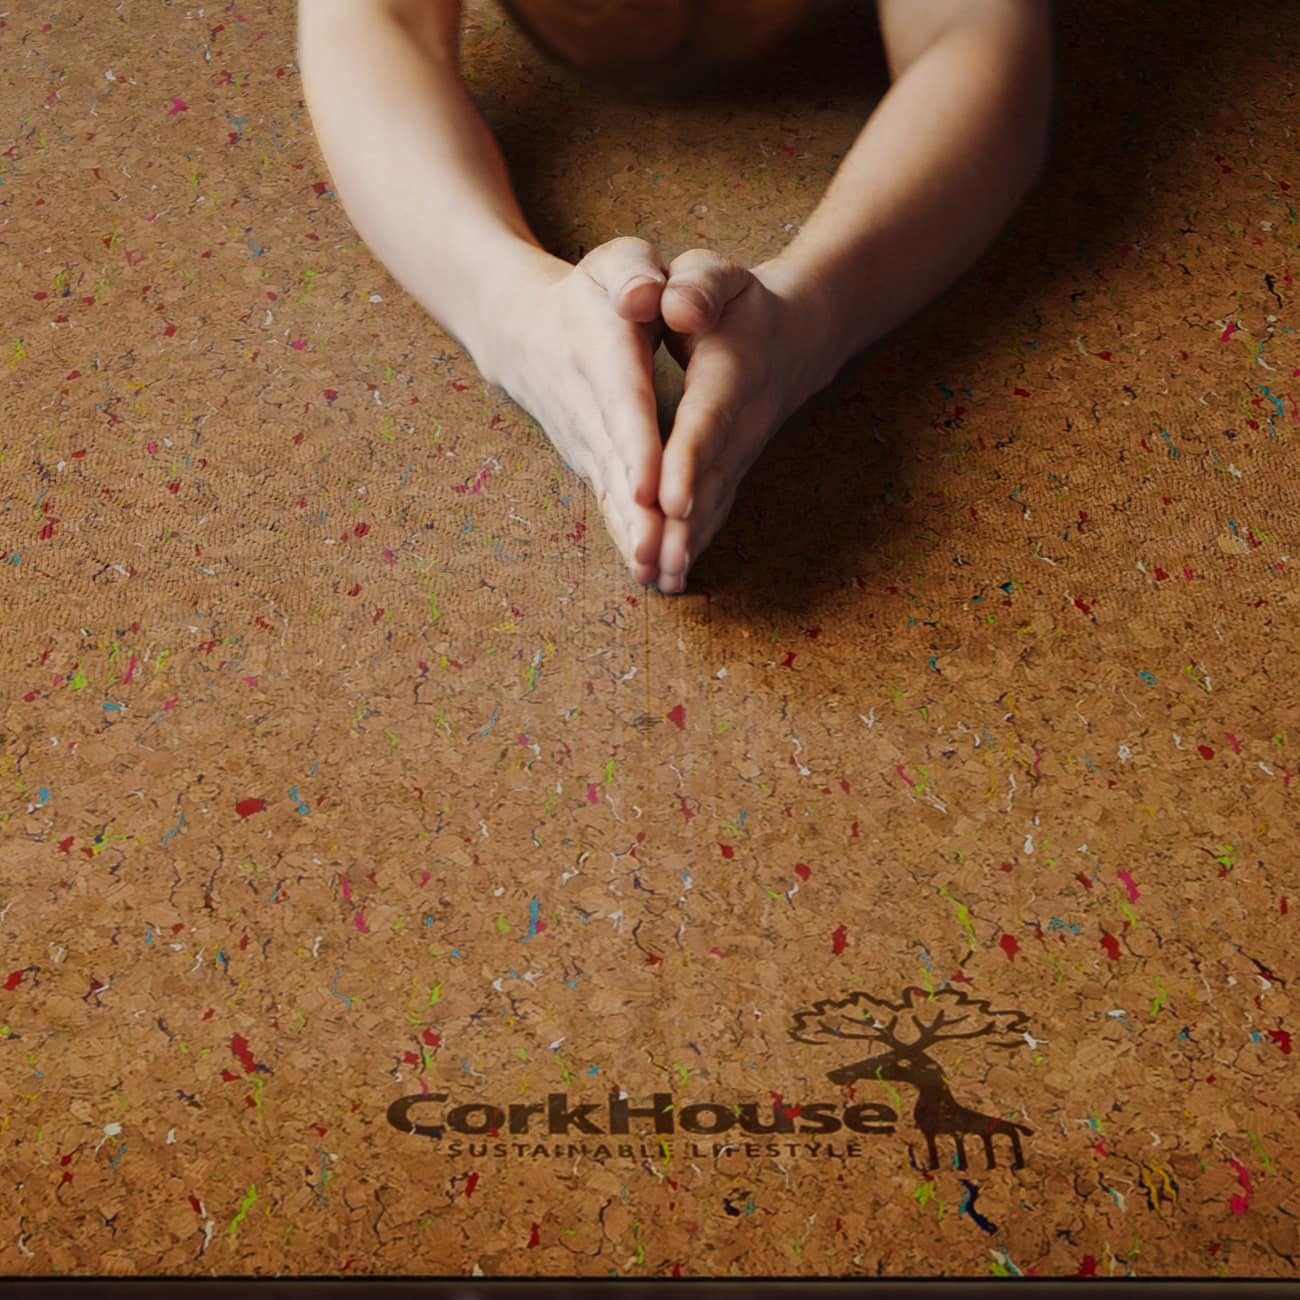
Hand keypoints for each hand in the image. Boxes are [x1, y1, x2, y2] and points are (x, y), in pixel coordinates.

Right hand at [477, 237, 671, 585]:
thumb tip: (644, 297)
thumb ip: (633, 273)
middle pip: (616, 466)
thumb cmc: (584, 294)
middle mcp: (589, 410)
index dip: (635, 447)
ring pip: (610, 495)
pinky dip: (626, 539)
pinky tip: (650, 575)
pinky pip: (609, 506)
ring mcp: (584, 444)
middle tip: (653, 553)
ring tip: (653, 575)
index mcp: (604, 357)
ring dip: (630, 537)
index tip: (648, 487)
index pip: (622, 404)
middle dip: (635, 512)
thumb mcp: (613, 262)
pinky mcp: (587, 465)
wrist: (519, 330)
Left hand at [653, 250, 830, 593]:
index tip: (668, 499)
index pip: (707, 420)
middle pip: (710, 477)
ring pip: (713, 502)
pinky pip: (715, 509)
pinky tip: (671, 576)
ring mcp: (742, 451)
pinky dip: (694, 543)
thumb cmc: (739, 301)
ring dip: (687, 543)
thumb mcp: (715, 275)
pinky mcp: (735, 469)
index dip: (687, 459)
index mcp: (729, 371)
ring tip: (660, 580)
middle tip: (656, 562)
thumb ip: (696, 286)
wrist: (795, 333)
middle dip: (683, 522)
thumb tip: (674, 304)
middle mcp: (741, 421)